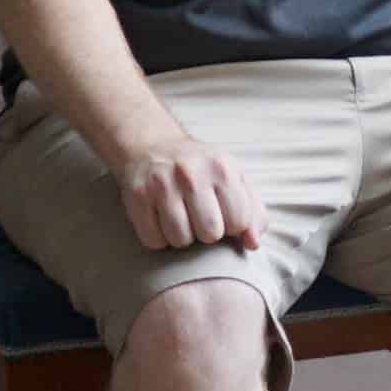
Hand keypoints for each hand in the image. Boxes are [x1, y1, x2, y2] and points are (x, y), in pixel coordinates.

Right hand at [109, 124, 262, 253]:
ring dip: (181, 237)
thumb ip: (253, 212)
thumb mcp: (233, 179)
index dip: (232, 226)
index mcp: (222, 168)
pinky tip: (160, 219)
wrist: (151, 147)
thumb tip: (253, 243)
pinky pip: (153, 240)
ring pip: (180, 240)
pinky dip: (158, 237)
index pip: (239, 222)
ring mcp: (162, 184)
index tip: (222, 215)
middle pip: (210, 233)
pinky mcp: (137, 196)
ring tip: (180, 217)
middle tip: (198, 216)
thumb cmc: (200, 170)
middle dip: (207, 233)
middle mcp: (192, 173)